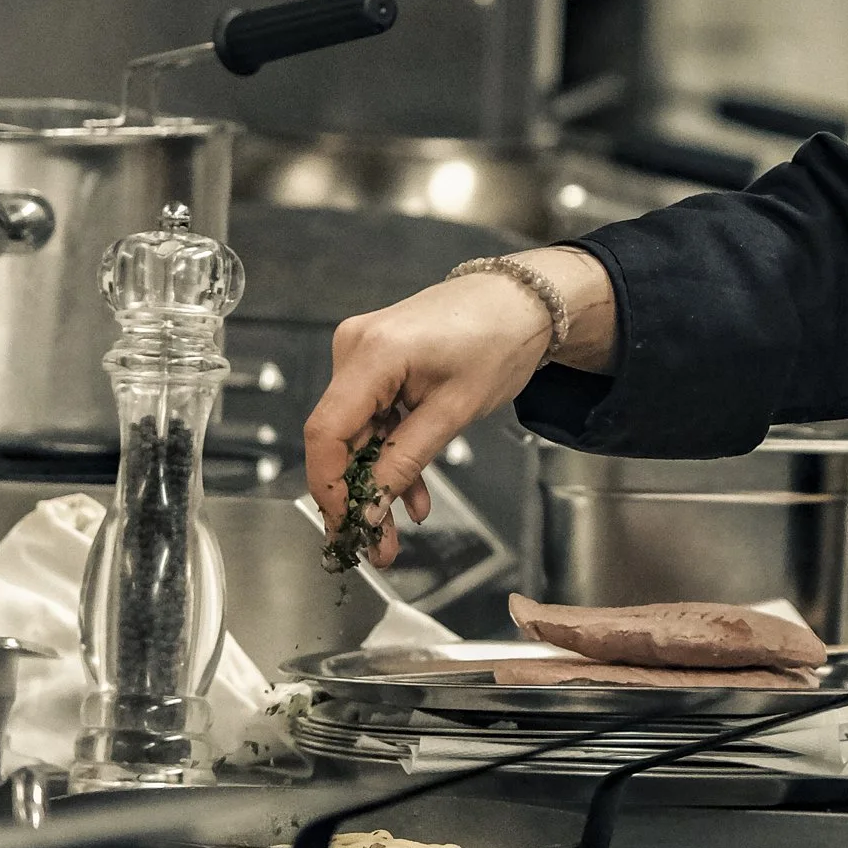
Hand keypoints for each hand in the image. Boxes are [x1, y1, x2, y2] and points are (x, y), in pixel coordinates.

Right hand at [304, 251, 616, 556]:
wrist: (522, 302)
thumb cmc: (498, 341)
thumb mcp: (454, 412)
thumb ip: (406, 461)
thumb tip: (370, 508)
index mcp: (372, 354)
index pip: (326, 431)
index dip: (329, 487)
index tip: (346, 527)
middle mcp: (354, 348)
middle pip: (339, 437)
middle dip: (357, 494)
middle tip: (376, 545)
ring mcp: (362, 352)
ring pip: (357, 432)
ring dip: (377, 479)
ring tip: (395, 530)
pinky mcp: (376, 360)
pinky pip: (373, 416)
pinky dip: (390, 452)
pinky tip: (410, 490)